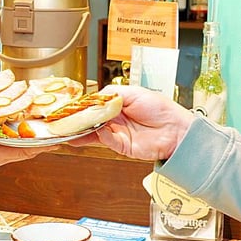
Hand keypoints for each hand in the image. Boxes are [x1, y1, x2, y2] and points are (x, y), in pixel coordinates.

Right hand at [0, 124, 57, 165]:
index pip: (24, 151)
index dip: (41, 147)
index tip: (56, 140)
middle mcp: (0, 155)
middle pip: (29, 150)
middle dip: (45, 142)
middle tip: (61, 130)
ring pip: (23, 147)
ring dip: (37, 139)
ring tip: (52, 128)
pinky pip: (14, 142)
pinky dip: (25, 136)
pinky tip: (30, 127)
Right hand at [68, 85, 193, 161]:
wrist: (177, 129)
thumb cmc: (160, 108)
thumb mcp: (134, 93)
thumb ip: (112, 94)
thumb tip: (94, 97)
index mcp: (118, 105)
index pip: (95, 106)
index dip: (82, 107)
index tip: (70, 107)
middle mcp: (116, 119)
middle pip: (91, 121)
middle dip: (78, 121)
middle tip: (63, 120)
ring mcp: (118, 133)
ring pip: (95, 133)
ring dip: (83, 132)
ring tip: (69, 130)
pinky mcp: (123, 147)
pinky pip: (107, 141)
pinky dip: (101, 136)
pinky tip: (97, 131)